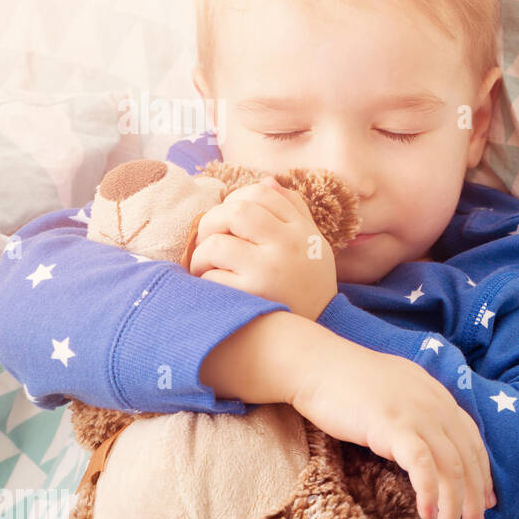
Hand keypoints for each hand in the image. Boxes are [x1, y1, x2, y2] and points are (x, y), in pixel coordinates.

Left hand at [189, 176, 336, 319]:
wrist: (316, 337)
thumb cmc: (308, 286)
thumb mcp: (313, 245)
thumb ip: (294, 211)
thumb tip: (266, 181)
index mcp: (303, 231)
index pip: (264, 193)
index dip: (238, 199)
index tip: (231, 221)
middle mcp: (289, 246)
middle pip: (237, 211)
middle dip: (213, 222)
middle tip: (210, 241)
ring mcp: (269, 271)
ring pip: (216, 244)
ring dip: (202, 255)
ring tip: (207, 267)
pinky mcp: (252, 296)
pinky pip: (212, 278)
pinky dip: (205, 281)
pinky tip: (212, 289)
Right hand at [289, 334, 496, 518]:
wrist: (318, 364)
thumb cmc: (351, 382)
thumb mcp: (400, 392)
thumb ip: (419, 411)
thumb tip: (428, 441)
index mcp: (440, 398)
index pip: (473, 441)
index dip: (483, 474)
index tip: (487, 502)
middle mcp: (437, 406)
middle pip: (468, 459)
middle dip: (475, 499)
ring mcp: (417, 415)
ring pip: (450, 467)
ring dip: (454, 506)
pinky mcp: (393, 425)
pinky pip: (422, 463)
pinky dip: (429, 491)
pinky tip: (427, 513)